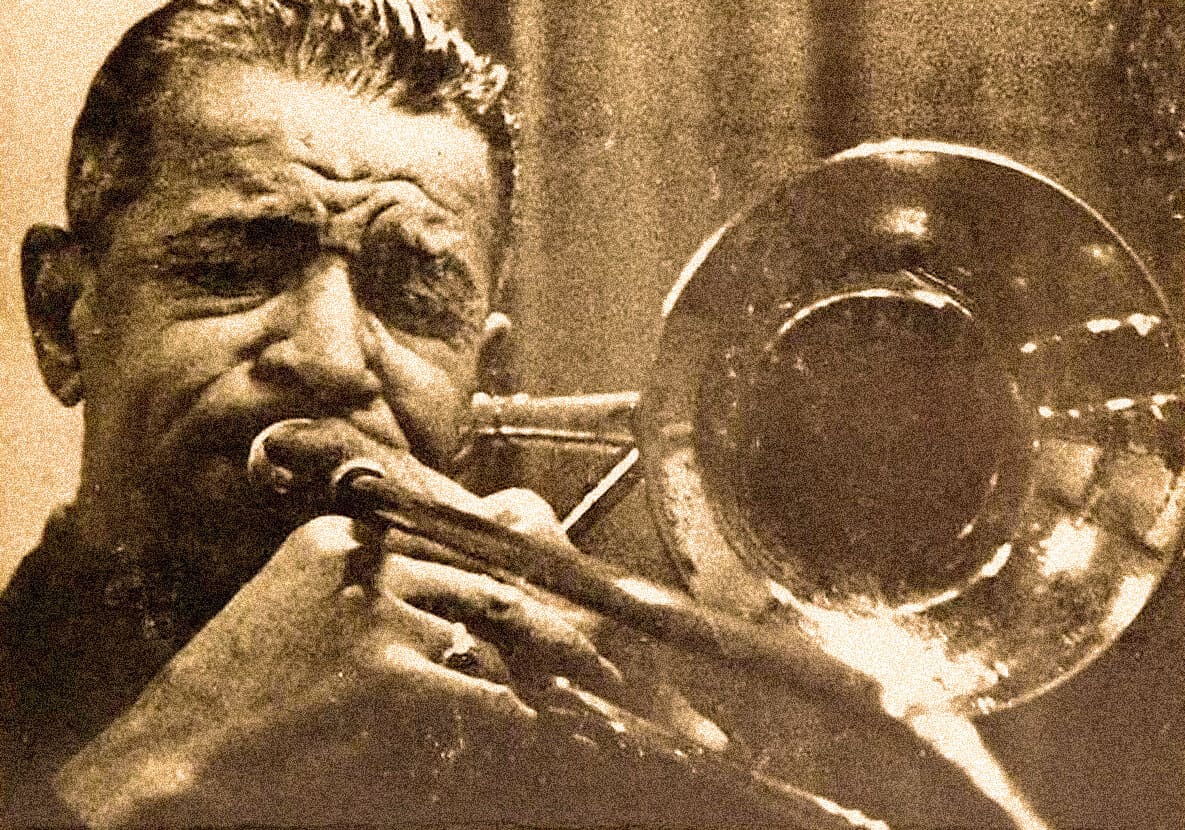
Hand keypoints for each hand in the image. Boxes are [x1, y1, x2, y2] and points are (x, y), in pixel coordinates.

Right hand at [53, 457, 723, 826]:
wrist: (169, 764)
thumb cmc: (245, 696)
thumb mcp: (308, 612)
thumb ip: (393, 585)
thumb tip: (494, 590)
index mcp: (350, 535)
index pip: (478, 535)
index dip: (552, 569)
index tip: (604, 605)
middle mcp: (368, 558)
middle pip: (506, 585)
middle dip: (581, 637)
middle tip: (643, 679)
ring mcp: (375, 612)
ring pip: (510, 640)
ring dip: (578, 686)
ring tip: (638, 719)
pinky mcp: (383, 675)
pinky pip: (489, 700)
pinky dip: (539, 730)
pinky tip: (580, 749)